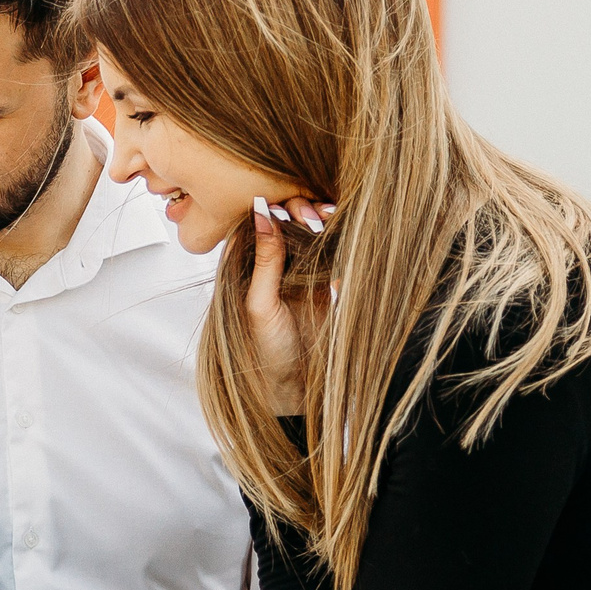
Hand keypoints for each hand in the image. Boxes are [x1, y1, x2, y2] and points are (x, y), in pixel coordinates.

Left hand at [242, 195, 334, 417]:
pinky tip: (341, 227)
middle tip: (311, 215)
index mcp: (249, 265)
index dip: (273, 209)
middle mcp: (274, 262)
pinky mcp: (326, 276)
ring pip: (311, 230)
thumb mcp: (261, 304)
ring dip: (319, 219)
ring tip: (326, 218)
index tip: (286, 208)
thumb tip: (262, 215)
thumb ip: (265, 261)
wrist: (295, 381)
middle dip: (299, 210)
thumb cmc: (267, 348)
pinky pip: (332, 248)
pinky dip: (337, 235)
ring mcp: (301, 268)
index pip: (258, 224)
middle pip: (287, 221)